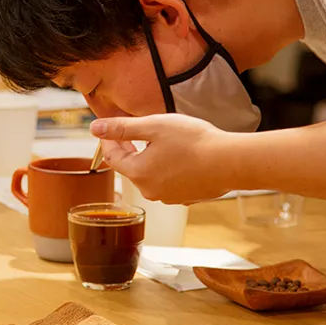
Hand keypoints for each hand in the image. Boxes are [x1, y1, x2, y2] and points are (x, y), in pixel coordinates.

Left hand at [90, 114, 230, 203]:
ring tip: (161, 141)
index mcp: (138, 173)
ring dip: (150, 158)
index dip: (109, 139)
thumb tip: (94, 128)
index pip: (112, 157)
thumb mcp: (153, 126)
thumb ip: (122, 128)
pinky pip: (169, 181)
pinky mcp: (186, 198)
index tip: (111, 127)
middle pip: (130, 167)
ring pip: (150, 175)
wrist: (231, 162)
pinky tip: (180, 155)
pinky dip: (168, 168)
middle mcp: (150, 191)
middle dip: (129, 149)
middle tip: (133, 130)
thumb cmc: (193, 141)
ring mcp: (169, 197)